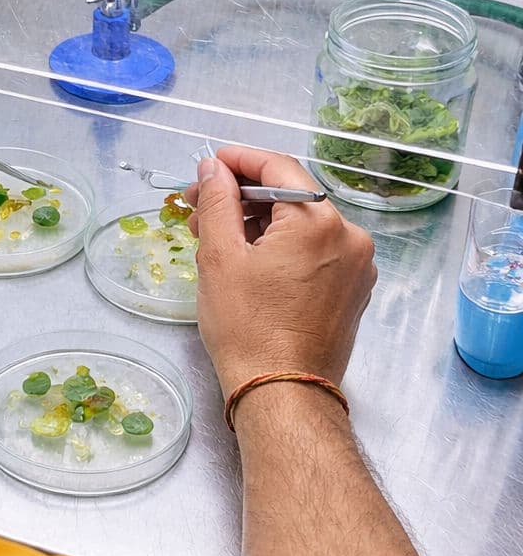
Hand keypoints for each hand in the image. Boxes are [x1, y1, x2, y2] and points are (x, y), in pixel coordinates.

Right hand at [183, 147, 376, 398]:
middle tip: (199, 211)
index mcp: (320, 220)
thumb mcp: (220, 257)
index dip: (238, 161)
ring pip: (302, 226)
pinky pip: (315, 252)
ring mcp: (357, 265)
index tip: (209, 165)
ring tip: (218, 242)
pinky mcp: (353, 290)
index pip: (278, 168)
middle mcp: (349, 236)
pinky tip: (250, 263)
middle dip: (243, 199)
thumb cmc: (248, 329)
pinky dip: (283, 249)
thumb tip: (213, 168)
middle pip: (291, 197)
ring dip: (260, 225)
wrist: (282, 394)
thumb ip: (218, 201)